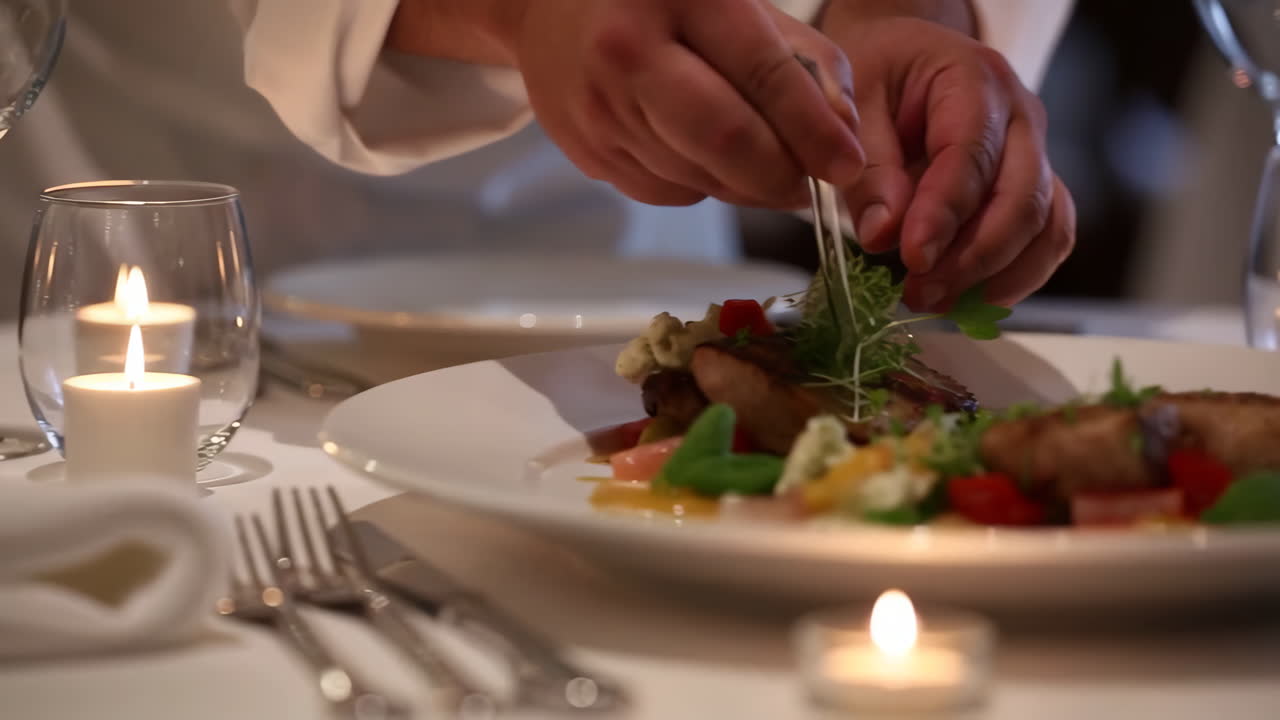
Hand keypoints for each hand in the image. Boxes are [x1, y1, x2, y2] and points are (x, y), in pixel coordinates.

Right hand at [501, 0, 864, 208]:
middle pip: (726, 141)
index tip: (846, 164)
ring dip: (745, 186)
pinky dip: (702, 185)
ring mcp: (601, 108)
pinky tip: (704, 156)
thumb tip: (842, 132)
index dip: (814, 129)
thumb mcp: (736, 0)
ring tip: (762, 165)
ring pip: (699, 177)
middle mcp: (631, 53)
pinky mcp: (587, 150)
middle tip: (807, 184)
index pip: (763, 75)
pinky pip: (666, 191)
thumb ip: (801, 58)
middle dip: (781, 176)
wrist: (546, 6)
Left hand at [820, 15, 1075, 309]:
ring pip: (1045, 227)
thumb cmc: (879, 74)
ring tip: (937, 303)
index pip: (970, 153)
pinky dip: (1014, 278)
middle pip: (1022, 198)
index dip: (944, 213)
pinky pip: (1046, 239)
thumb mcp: (855, 103)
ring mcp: (1034, 155)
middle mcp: (1020, 117)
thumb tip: (883, 234)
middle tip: (919, 293)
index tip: (914, 257)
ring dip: (997, 277)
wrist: (905, 61)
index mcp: (975, 80)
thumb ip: (869, 168)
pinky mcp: (1033, 189)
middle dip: (973, 257)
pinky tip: (967, 301)